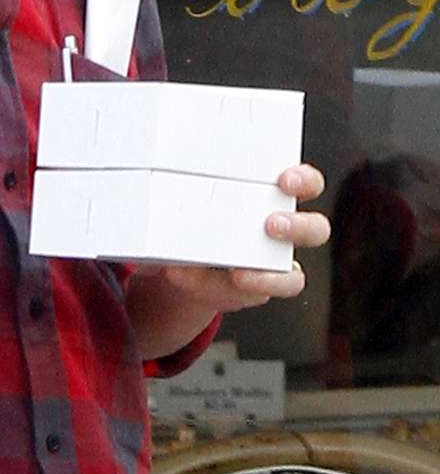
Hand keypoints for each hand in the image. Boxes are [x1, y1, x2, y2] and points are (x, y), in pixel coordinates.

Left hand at [156, 164, 330, 313]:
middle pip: (315, 230)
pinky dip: (217, 290)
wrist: (180, 262)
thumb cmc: (194, 221)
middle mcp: (284, 235)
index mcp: (275, 199)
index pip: (307, 185)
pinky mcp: (252, 293)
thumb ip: (188, 190)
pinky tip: (189, 278)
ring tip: (238, 272)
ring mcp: (272, 268)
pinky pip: (250, 299)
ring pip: (293, 277)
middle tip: (271, 224)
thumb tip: (157, 174)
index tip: (284, 178)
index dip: (304, 180)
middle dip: (297, 226)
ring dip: (270, 275)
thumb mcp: (192, 199)